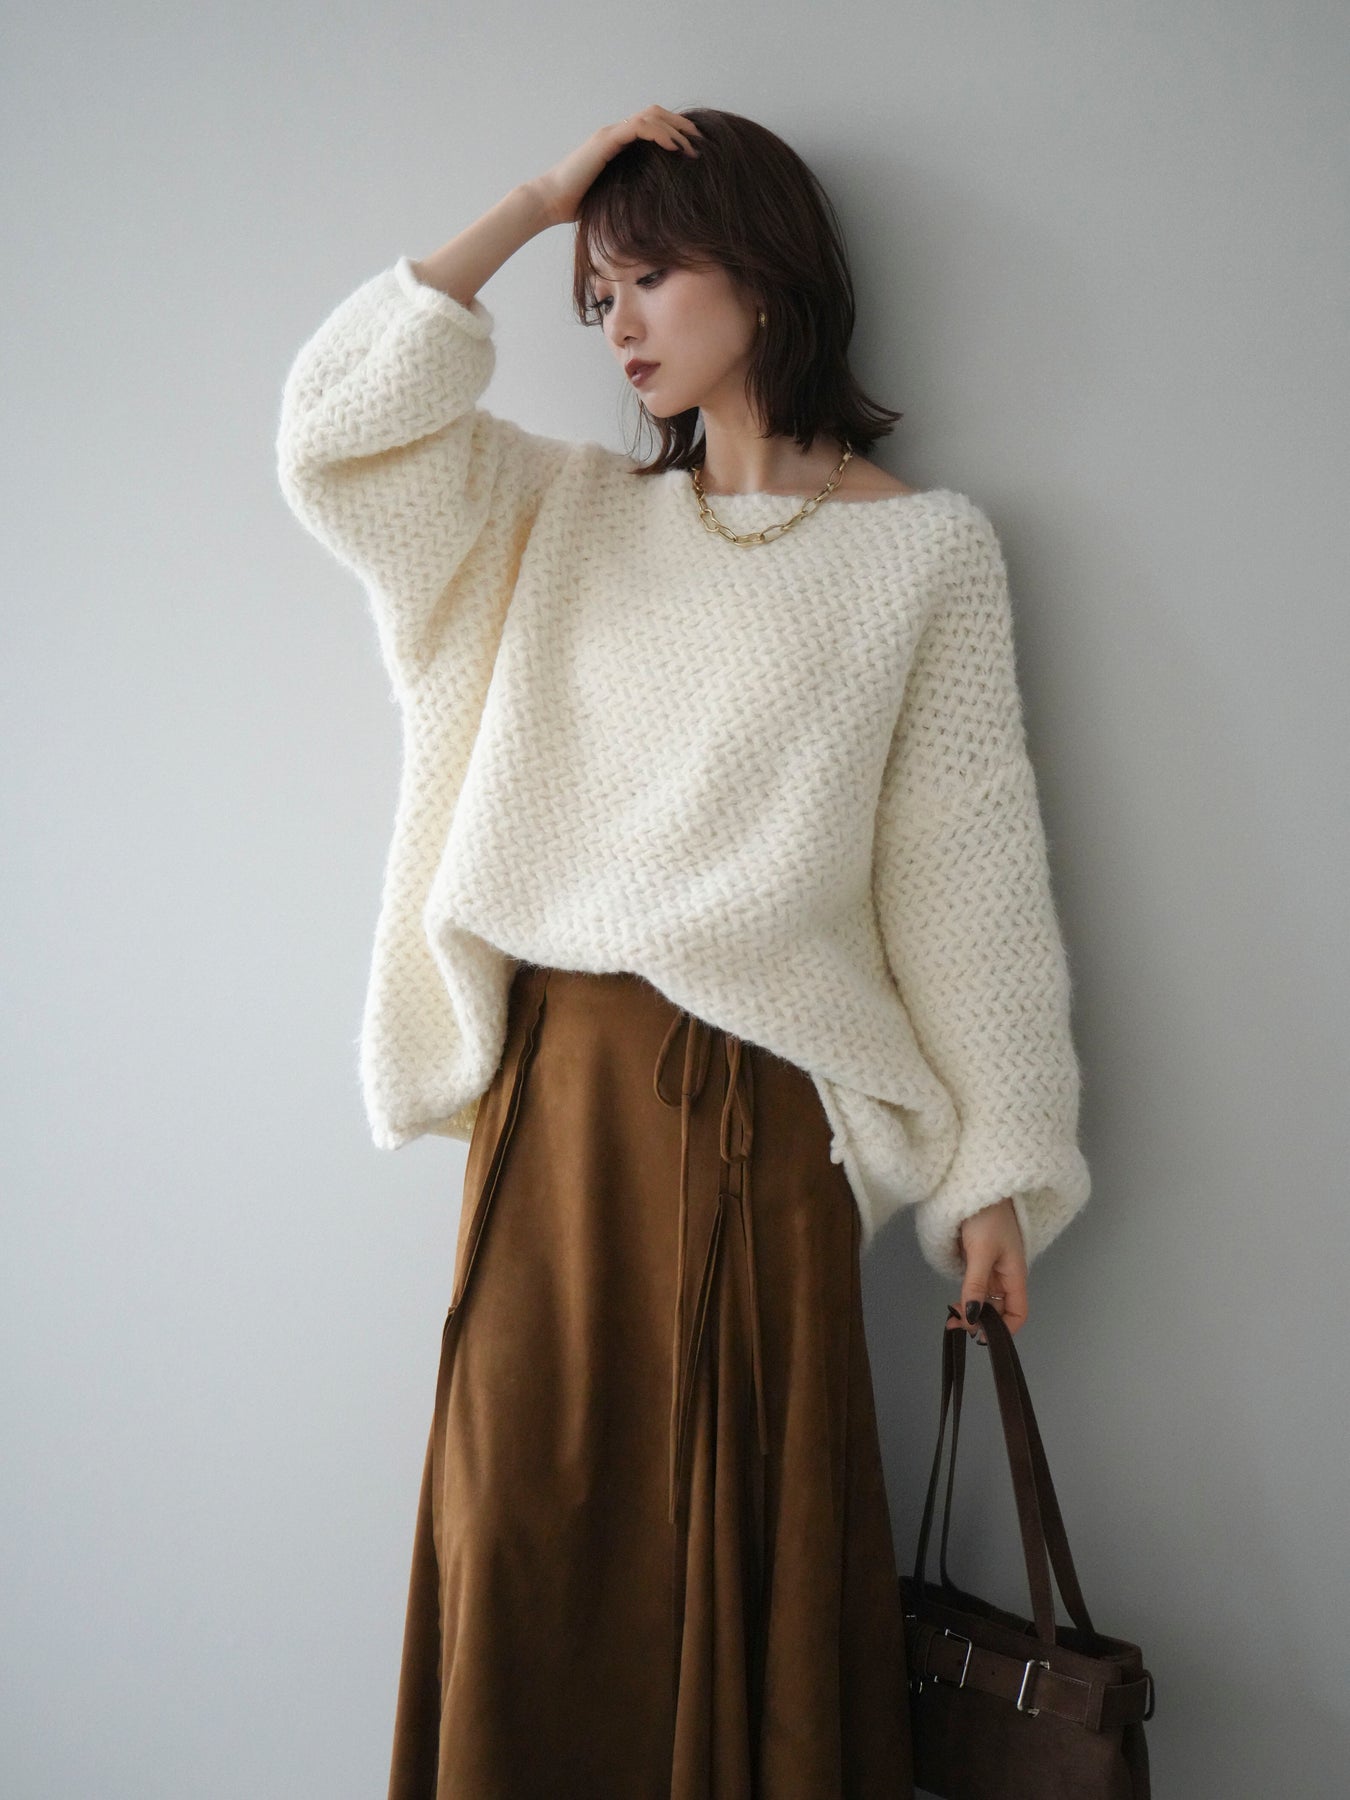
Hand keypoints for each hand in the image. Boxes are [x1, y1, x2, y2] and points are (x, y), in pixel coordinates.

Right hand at [531, 106, 704, 227]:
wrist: (549, 203)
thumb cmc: (577, 207)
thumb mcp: (614, 199)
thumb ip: (631, 193)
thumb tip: (653, 212)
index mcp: (617, 143)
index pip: (652, 125)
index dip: (675, 131)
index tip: (694, 148)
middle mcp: (615, 133)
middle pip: (655, 114)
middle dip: (682, 125)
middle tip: (702, 141)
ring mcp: (610, 134)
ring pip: (650, 116)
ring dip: (675, 128)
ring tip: (693, 145)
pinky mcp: (606, 141)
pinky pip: (640, 128)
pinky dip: (660, 134)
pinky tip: (675, 147)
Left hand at [943, 1196, 1027, 1343]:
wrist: (977, 1185)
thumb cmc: (986, 1217)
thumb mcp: (981, 1252)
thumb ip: (977, 1286)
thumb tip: (974, 1319)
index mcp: (1015, 1274)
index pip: (1018, 1313)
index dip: (1003, 1330)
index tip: (979, 1337)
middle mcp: (1005, 1274)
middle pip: (1000, 1309)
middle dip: (981, 1322)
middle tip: (955, 1326)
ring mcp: (991, 1266)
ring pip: (985, 1299)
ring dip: (971, 1311)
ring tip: (951, 1318)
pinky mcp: (977, 1258)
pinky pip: (975, 1286)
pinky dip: (966, 1297)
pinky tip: (954, 1301)